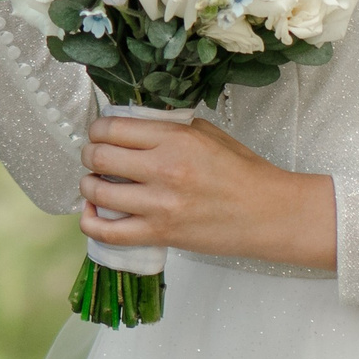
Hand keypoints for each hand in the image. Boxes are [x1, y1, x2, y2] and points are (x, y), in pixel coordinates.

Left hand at [78, 114, 336, 270]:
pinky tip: (93, 214)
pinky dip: (92, 224)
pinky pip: (109, 233)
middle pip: (99, 157)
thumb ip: (170, 127)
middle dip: (89, 155)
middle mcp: (164, 169)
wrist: (270, 213)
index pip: (113, 128)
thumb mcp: (209, 134)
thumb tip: (134, 124)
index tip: (100, 134)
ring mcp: (160, 205)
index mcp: (176, 139)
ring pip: (98, 192)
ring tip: (95, 184)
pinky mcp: (161, 235)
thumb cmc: (244, 173)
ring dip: (89, 186)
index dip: (98, 130)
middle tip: (95, 158)